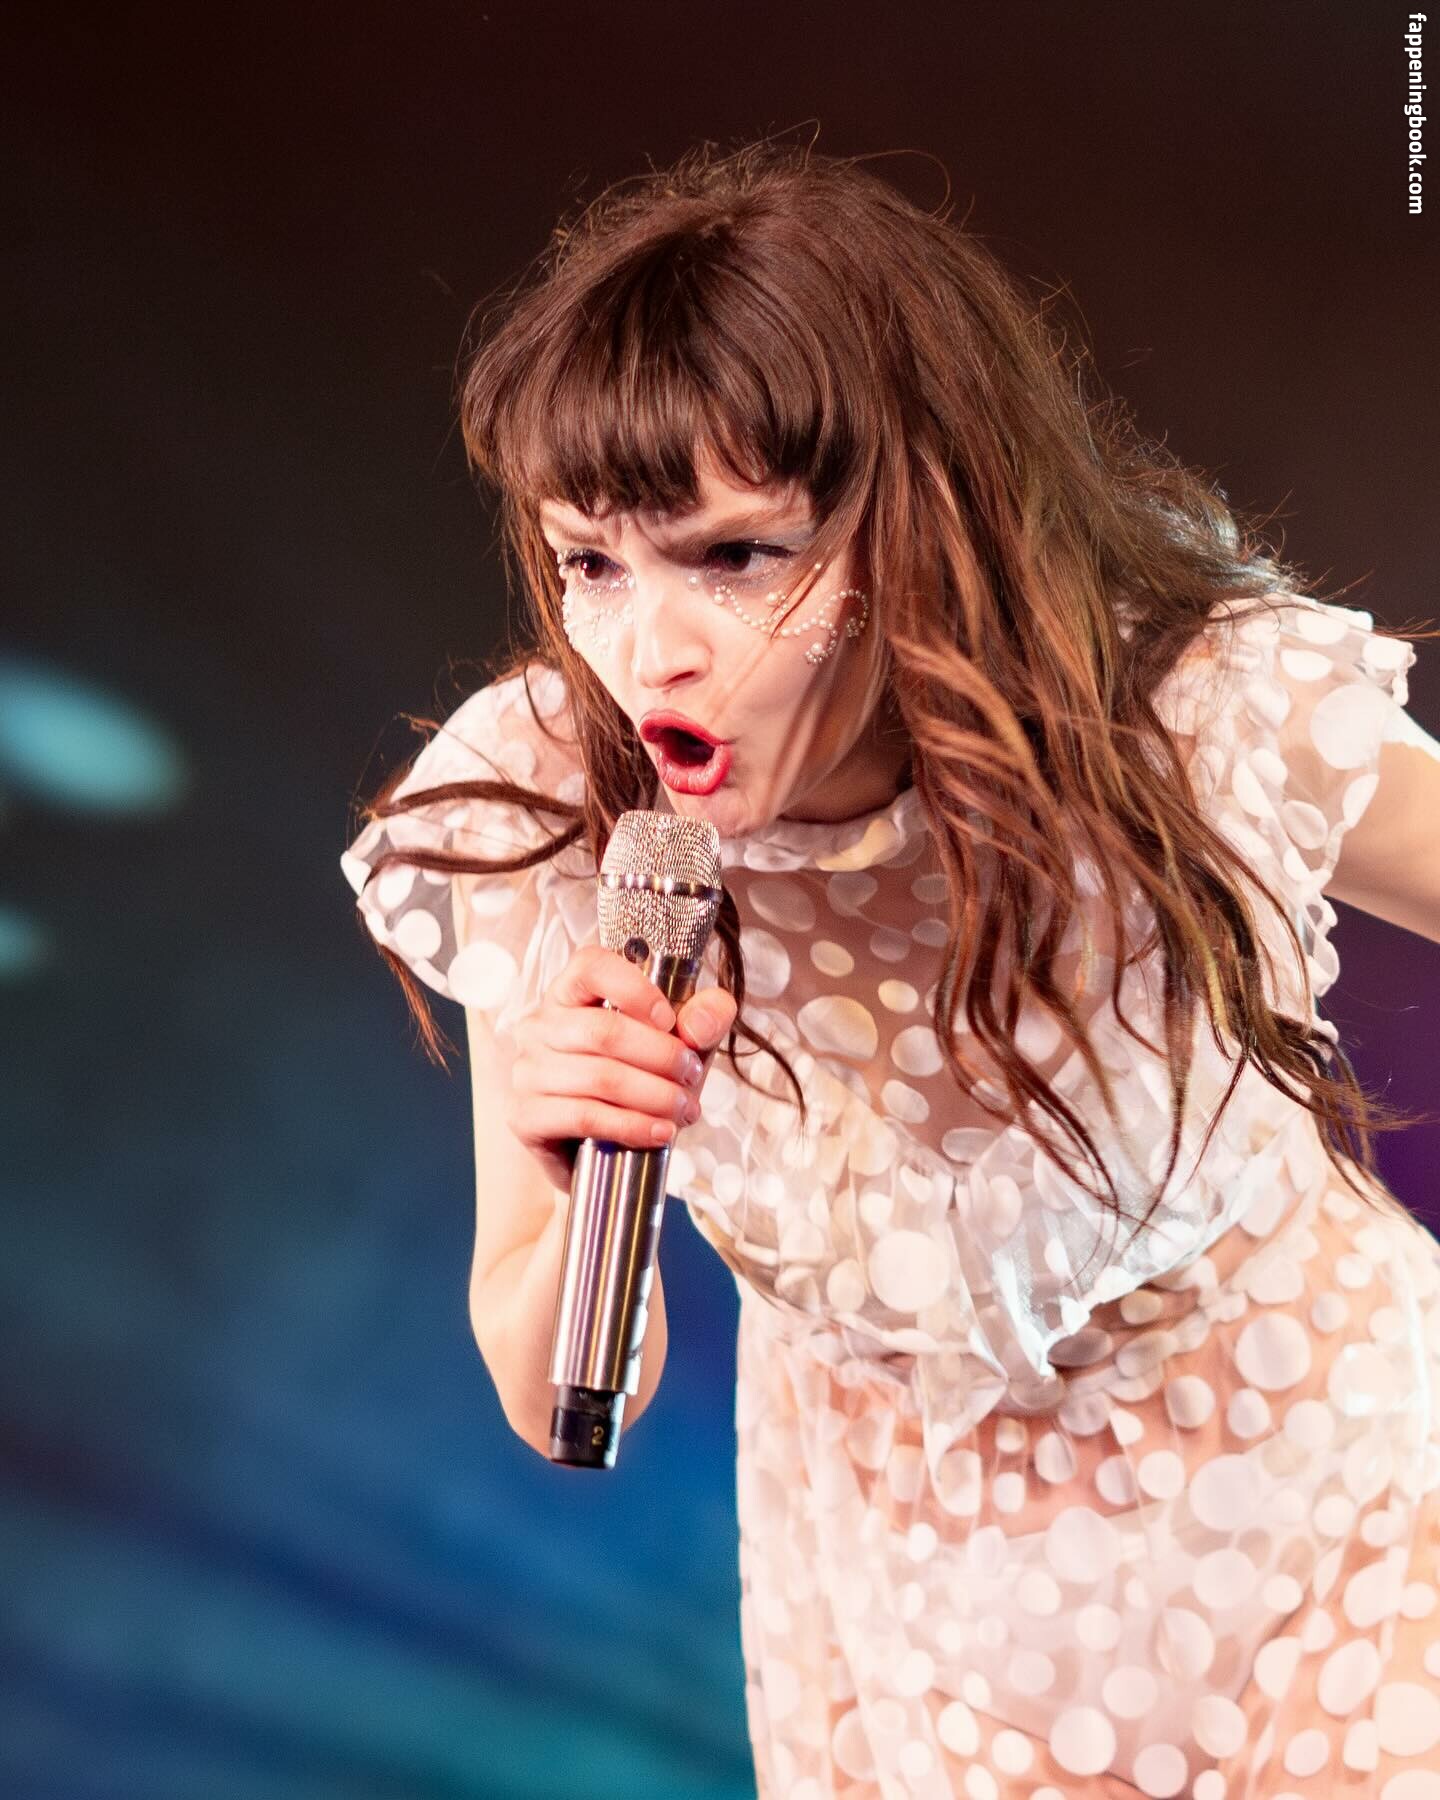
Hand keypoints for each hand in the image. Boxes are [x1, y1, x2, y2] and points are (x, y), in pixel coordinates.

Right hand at [507, 943, 736, 1193]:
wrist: (600, 1151)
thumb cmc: (637, 1081)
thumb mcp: (678, 1043)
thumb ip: (703, 1019)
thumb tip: (700, 1023)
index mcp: (571, 992)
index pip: (590, 966)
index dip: (634, 988)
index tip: (670, 1019)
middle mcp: (541, 1025)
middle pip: (603, 1031)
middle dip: (660, 1055)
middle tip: (692, 1076)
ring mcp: (527, 1070)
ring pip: (598, 1077)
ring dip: (654, 1095)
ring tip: (685, 1109)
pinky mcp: (526, 1116)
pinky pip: (584, 1116)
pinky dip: (631, 1125)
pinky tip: (659, 1132)